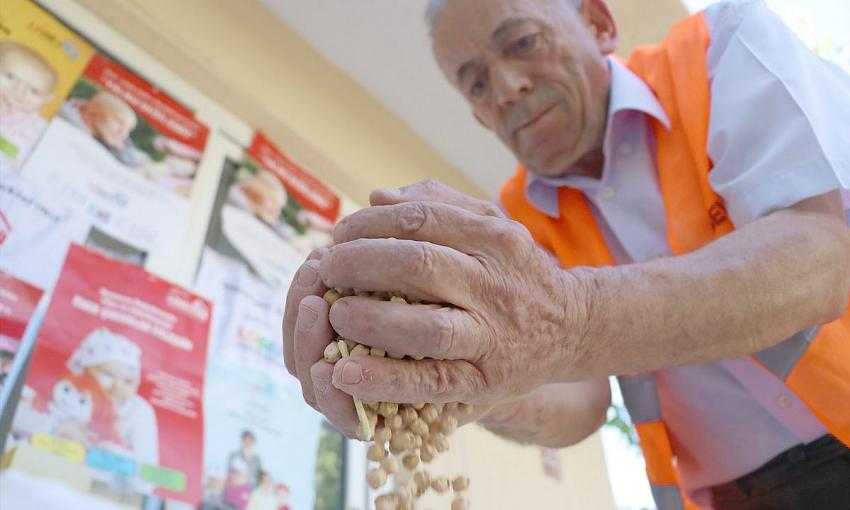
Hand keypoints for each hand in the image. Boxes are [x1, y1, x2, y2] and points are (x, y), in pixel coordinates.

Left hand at [282, 181, 535, 436]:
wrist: (573, 326)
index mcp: (494, 239)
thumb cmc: (516, 272)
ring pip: (425, 326)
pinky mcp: (484, 381)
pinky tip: (344, 373)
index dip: (370, 224)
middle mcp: (494, 284)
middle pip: (419, 266)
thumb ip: (441, 205)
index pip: (422, 219)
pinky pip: (431, 382)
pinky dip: (384, 379)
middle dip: (360, 264)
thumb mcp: (492, 227)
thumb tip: (377, 196)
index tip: (339, 234)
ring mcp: (491, 336)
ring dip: (369, 320)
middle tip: (326, 269)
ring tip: (333, 314)